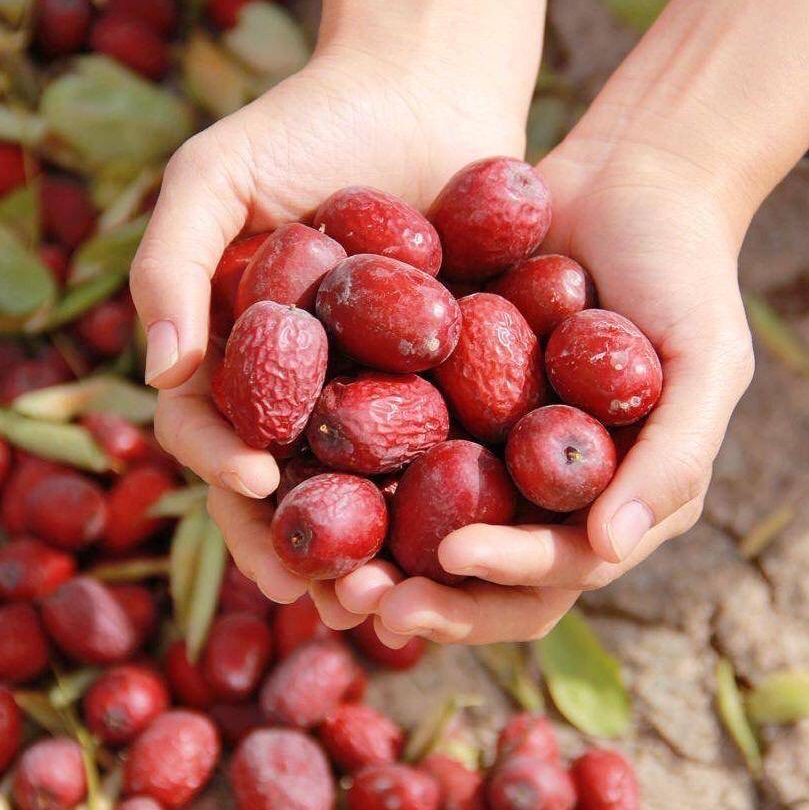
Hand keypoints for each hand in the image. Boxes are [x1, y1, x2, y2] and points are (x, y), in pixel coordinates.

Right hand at [129, 1, 540, 604]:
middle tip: (327, 588)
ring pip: (367, 493)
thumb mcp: (217, 176)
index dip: (222, 464)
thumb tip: (155, 372)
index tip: (257, 480)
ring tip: (397, 595)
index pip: (213, 433)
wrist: (424, 93)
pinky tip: (466, 538)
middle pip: (292, 486)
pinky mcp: (448, 386)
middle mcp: (305, 389)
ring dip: (376, 550)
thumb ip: (170, 265)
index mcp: (240, 358)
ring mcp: (377, 393)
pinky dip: (447, 499)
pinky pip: (443, 452)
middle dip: (301, 542)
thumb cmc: (309, 123)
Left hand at [332, 96, 755, 647]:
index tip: (449, 560)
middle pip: (471, 570)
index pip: (548, 571)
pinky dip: (346, 464)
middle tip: (354, 594)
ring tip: (308, 561)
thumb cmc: (684, 275)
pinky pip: (390, 436)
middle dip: (418, 591)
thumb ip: (673, 457)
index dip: (501, 580)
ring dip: (367, 550)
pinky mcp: (440, 394)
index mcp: (599, 503)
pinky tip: (295, 467)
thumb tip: (608, 547)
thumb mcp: (705, 362)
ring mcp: (483, 442)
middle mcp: (532, 488)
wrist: (629, 181)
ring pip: (418, 520)